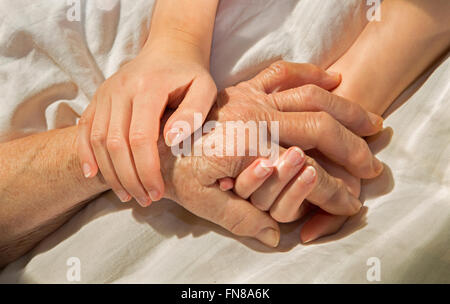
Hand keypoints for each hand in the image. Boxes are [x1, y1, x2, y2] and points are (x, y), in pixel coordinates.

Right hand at [77, 38, 216, 205]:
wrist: (169, 50)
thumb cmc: (190, 74)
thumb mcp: (205, 88)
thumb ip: (193, 113)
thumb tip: (170, 141)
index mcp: (148, 87)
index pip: (140, 137)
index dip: (147, 170)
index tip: (158, 192)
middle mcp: (120, 89)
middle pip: (115, 143)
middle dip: (129, 178)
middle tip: (145, 200)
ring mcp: (105, 93)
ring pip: (96, 140)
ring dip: (110, 173)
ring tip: (127, 195)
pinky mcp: (98, 98)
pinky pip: (84, 129)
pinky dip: (85, 153)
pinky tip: (93, 175)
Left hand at [159, 61, 382, 245]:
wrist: (149, 137)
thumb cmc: (171, 168)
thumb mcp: (202, 202)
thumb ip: (242, 219)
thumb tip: (276, 235)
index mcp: (252, 147)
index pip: (309, 170)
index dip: (335, 192)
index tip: (353, 203)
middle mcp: (259, 117)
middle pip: (321, 127)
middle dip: (353, 148)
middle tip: (372, 164)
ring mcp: (252, 98)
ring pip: (312, 95)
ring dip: (345, 108)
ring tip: (370, 121)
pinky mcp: (244, 88)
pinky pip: (282, 73)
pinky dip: (309, 73)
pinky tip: (331, 77)